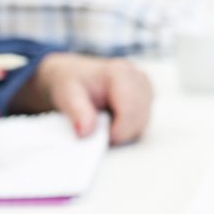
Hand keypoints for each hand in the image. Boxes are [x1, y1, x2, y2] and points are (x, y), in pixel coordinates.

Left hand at [11, 52, 152, 144]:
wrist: (73, 74)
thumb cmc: (71, 81)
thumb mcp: (67, 95)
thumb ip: (78, 113)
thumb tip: (86, 132)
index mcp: (121, 73)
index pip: (130, 112)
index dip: (117, 132)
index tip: (102, 140)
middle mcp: (137, 78)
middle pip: (139, 120)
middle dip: (119, 133)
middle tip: (97, 130)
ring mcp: (145, 87)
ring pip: (142, 124)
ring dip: (123, 131)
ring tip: (102, 122)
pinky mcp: (146, 97)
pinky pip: (142, 122)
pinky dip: (127, 127)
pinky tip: (112, 120)